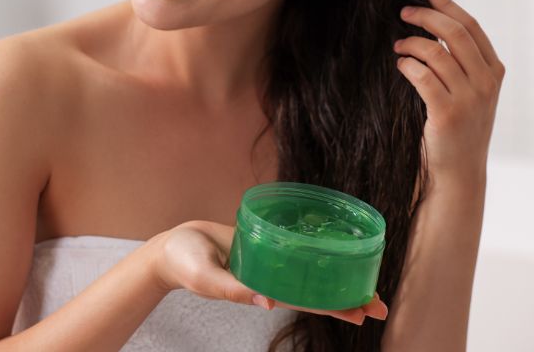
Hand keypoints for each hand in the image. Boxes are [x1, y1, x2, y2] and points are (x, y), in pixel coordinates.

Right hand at [150, 220, 388, 324]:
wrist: (172, 246)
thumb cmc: (185, 265)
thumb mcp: (207, 279)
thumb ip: (233, 290)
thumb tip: (268, 303)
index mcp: (263, 291)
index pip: (308, 302)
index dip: (336, 307)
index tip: (365, 313)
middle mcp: (272, 278)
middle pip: (316, 290)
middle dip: (347, 296)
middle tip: (381, 302)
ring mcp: (269, 260)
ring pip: (309, 269)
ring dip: (336, 273)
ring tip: (367, 276)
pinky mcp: (263, 241)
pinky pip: (293, 246)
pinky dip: (313, 248)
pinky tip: (330, 244)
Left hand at [395, 0, 504, 185]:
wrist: (458, 170)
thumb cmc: (455, 126)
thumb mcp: (468, 90)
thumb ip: (458, 61)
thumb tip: (429, 24)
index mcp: (494, 70)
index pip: (471, 25)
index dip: (446, 4)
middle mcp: (486, 81)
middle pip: (454, 31)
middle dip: (425, 15)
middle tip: (402, 12)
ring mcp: (470, 97)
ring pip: (436, 51)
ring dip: (411, 42)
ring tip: (397, 46)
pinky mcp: (448, 112)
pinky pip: (423, 76)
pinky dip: (407, 65)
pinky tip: (399, 65)